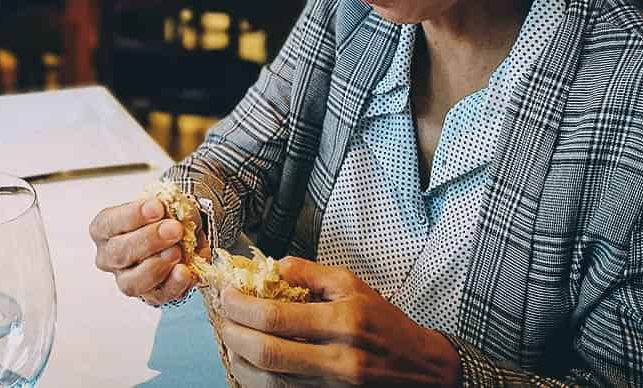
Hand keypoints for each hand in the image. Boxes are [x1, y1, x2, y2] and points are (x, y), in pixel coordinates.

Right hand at [89, 198, 205, 305]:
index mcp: (104, 229)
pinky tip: (184, 271)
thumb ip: (166, 207)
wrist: (179, 236)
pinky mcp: (148, 297)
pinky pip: (157, 297)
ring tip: (177, 251)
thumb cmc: (162, 218)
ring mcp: (126, 280)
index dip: (133, 215)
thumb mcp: (164, 206)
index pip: (109, 223)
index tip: (157, 207)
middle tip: (173, 229)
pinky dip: (173, 284)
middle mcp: (109, 257)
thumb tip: (176, 210)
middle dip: (149, 240)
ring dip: (157, 265)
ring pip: (132, 282)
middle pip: (119, 253)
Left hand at [219, 258, 459, 386]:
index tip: (227, 294)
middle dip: (233, 334)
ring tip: (231, 337)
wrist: (421, 367)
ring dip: (240, 360)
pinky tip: (249, 360)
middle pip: (267, 354)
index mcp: (343, 323)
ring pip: (269, 382)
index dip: (242, 307)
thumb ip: (310, 273)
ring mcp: (331, 385)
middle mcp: (337, 359)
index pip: (276, 318)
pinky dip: (257, 378)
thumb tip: (272, 266)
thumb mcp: (353, 285)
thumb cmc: (386, 322)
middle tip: (221, 317)